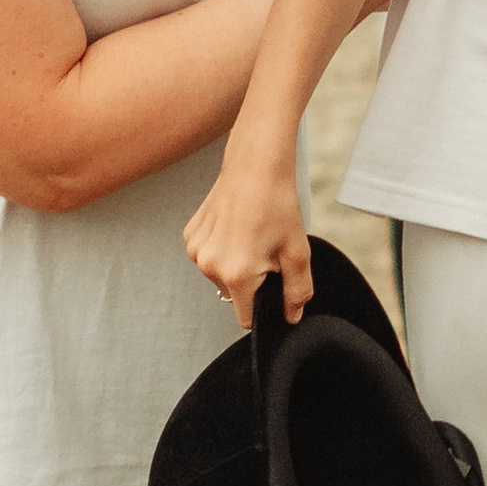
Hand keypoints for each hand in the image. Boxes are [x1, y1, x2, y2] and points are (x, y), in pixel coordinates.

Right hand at [184, 157, 313, 335]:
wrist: (255, 166)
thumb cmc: (277, 205)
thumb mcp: (296, 252)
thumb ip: (296, 291)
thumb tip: (292, 316)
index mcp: (236, 275)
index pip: (247, 318)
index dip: (263, 308)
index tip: (272, 287)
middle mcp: (209, 266)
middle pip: (233, 295)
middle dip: (251, 282)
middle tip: (266, 251)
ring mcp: (196, 251)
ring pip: (219, 275)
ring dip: (234, 265)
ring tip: (251, 236)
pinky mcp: (189, 236)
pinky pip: (208, 256)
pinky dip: (221, 249)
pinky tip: (235, 227)